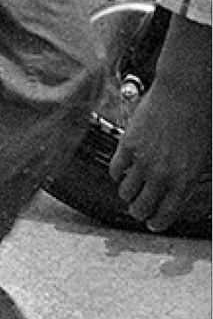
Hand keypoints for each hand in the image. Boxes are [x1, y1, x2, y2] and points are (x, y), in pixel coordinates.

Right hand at [110, 28, 212, 231]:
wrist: (184, 94)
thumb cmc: (199, 123)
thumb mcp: (202, 160)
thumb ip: (187, 179)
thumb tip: (175, 193)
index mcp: (183, 182)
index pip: (165, 215)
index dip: (156, 223)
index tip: (152, 223)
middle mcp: (162, 175)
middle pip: (142, 207)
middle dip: (139, 212)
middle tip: (137, 210)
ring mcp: (143, 160)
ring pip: (126, 191)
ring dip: (127, 194)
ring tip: (128, 190)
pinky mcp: (128, 144)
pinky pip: (115, 168)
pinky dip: (116, 173)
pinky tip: (120, 171)